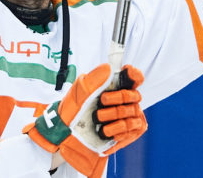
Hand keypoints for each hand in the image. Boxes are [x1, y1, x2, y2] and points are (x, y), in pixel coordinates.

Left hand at [24, 64, 146, 177]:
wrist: (69, 134)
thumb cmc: (75, 110)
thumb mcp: (80, 91)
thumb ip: (95, 78)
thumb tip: (109, 68)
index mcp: (115, 87)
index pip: (134, 77)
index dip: (134, 74)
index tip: (127, 72)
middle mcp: (126, 101)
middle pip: (133, 95)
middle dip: (117, 98)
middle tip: (102, 100)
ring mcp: (130, 116)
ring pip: (130, 112)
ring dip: (111, 116)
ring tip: (97, 119)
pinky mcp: (130, 132)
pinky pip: (130, 129)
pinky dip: (115, 130)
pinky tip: (104, 131)